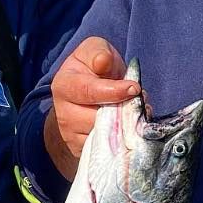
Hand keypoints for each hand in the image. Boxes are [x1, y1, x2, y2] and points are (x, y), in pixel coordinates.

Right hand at [45, 36, 139, 178]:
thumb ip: (99, 52)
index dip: (113, 90)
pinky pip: (107, 150)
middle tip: (138, 102)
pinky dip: (122, 140)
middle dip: (122, 111)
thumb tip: (102, 62)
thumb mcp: (95, 52)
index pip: (88, 91)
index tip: (134, 88)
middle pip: (97, 118)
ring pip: (104, 136)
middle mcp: (63, 113)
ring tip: (134, 113)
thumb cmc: (94, 70)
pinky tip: (128, 128)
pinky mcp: (82, 151)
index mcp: (64, 85)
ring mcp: (71, 135)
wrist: (84, 99)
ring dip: (125, 126)